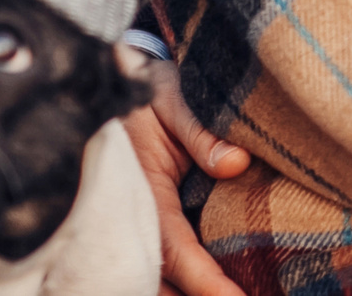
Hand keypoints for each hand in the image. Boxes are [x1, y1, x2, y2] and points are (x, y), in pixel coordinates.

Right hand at [123, 56, 250, 295]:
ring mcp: (135, 221)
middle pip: (160, 280)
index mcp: (141, 192)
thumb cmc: (147, 89)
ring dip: (185, 293)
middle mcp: (134, 216)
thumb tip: (238, 163)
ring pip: (155, 276)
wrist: (113, 78)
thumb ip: (202, 133)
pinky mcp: (145, 218)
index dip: (205, 282)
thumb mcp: (174, 99)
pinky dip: (181, 280)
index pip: (174, 252)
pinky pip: (159, 260)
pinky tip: (212, 286)